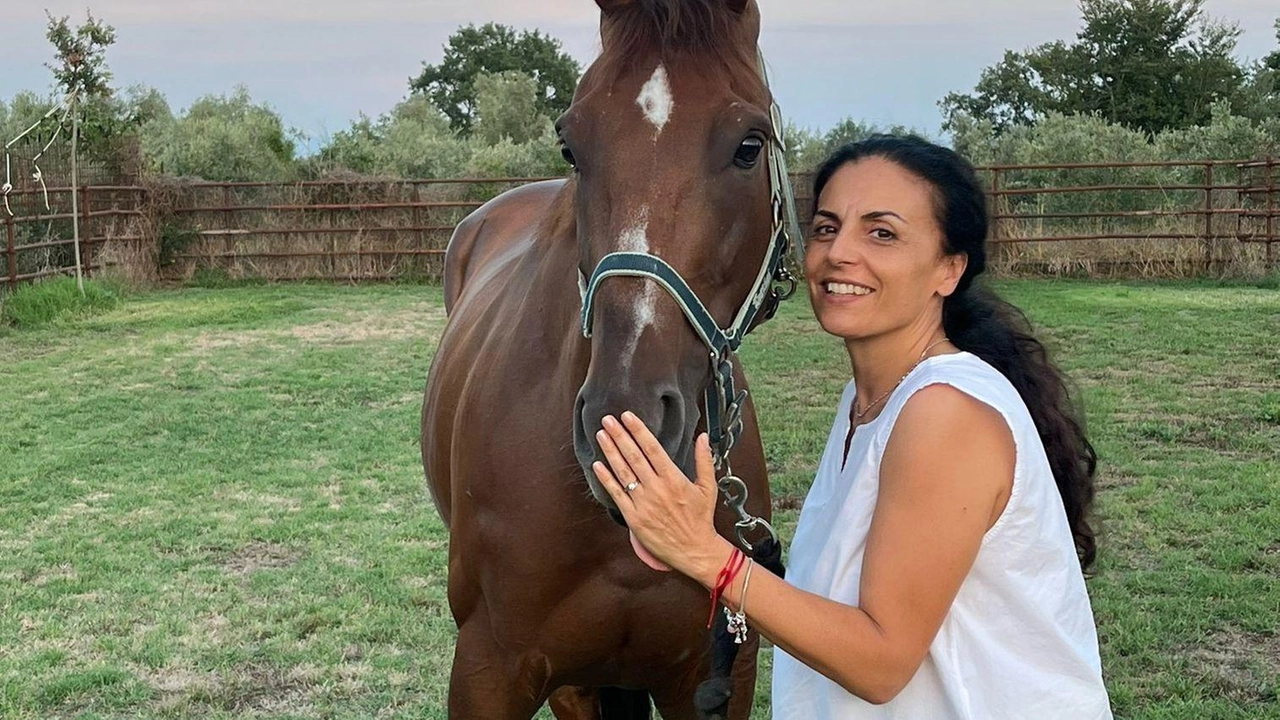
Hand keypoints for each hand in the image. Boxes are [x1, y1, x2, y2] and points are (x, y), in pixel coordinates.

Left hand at [593, 412, 727, 581]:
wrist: (694, 550)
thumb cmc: (701, 519)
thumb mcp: (708, 487)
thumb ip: (704, 460)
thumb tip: (703, 436)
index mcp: (674, 478)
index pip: (652, 448)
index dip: (638, 430)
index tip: (627, 416)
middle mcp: (657, 488)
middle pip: (634, 456)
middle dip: (619, 435)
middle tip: (607, 419)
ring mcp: (643, 503)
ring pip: (623, 472)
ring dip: (610, 452)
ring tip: (601, 435)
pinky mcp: (634, 518)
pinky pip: (617, 495)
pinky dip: (606, 479)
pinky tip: (597, 465)